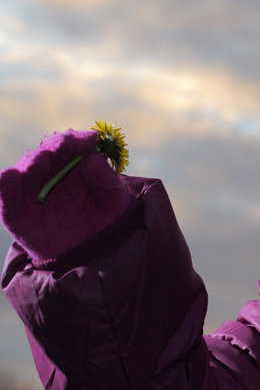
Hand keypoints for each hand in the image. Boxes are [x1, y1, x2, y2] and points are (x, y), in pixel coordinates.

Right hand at [0, 129, 130, 262]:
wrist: (92, 253)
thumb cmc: (104, 221)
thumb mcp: (114, 199)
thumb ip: (105, 178)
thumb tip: (91, 157)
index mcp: (73, 167)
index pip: (69, 145)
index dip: (76, 139)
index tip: (90, 139)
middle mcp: (49, 176)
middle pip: (45, 153)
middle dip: (55, 146)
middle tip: (64, 145)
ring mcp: (31, 194)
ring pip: (23, 170)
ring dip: (32, 161)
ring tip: (42, 160)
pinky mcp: (17, 215)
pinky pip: (5, 199)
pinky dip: (4, 187)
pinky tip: (10, 176)